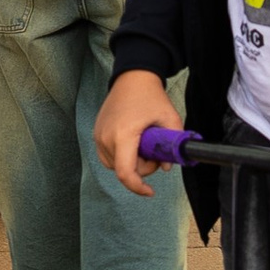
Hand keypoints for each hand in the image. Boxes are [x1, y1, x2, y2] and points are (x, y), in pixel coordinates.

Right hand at [95, 68, 174, 197]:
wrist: (132, 77)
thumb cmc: (151, 96)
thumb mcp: (170, 118)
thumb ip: (173, 144)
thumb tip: (166, 167)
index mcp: (123, 135)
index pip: (125, 173)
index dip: (138, 187)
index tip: (150, 192)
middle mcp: (105, 137)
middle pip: (123, 170)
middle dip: (142, 167)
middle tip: (155, 150)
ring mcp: (98, 136)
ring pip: (115, 165)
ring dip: (131, 162)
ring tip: (143, 144)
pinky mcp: (96, 134)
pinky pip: (107, 156)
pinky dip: (121, 156)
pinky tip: (133, 144)